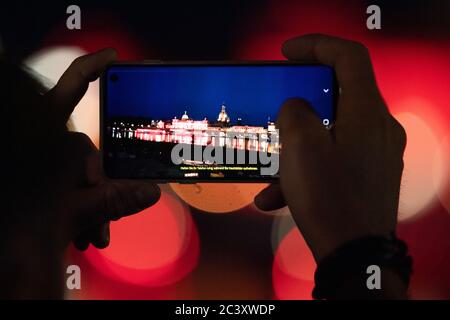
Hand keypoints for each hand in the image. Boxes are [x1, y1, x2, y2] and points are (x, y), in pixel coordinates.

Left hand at [1, 49, 159, 297]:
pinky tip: (86, 234)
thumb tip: (154, 192)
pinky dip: (80, 208)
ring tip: (93, 238)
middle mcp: (46, 149)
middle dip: (99, 188)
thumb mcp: (72, 214)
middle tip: (102, 224)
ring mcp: (44, 168)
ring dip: (92, 204)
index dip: (89, 70)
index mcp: (47, 143)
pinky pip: (70, 187)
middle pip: (85, 152)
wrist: (10, 258)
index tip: (112, 57)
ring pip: (79, 174)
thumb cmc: (24, 232)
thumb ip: (112, 201)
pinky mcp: (45, 185)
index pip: (68, 93)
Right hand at [255, 34, 405, 261]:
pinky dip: (304, 170)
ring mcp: (375, 155)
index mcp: (367, 113)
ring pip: (330, 132)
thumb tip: (295, 108)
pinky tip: (275, 196)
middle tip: (275, 108)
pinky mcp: (367, 177)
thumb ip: (294, 113)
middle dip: (299, 102)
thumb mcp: (300, 146)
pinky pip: (332, 160)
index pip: (349, 57)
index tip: (286, 52)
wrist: (353, 256)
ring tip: (269, 167)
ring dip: (296, 145)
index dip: (316, 45)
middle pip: (338, 95)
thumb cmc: (328, 198)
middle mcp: (378, 129)